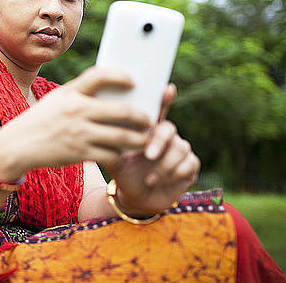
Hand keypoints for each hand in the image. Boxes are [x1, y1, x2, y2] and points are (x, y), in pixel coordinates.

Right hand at [0, 67, 151, 179]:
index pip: (101, 76)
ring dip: (139, 139)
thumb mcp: (57, 100)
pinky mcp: (80, 153)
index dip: (121, 76)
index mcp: (70, 93)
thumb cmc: (41, 120)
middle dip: (142, 118)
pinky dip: (120, 155)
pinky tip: (122, 153)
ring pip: (123, 136)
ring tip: (145, 139)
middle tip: (149, 120)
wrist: (16, 146)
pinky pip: (111, 154)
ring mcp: (79, 133)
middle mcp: (76, 110)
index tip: (133, 81)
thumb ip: (80, 94)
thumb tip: (111, 91)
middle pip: (123, 111)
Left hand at [106, 85, 199, 215]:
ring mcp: (180, 150)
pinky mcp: (190, 166)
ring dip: (164, 165)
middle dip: (159, 141)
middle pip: (169, 128)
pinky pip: (189, 164)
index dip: (165, 98)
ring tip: (148, 178)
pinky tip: (157, 181)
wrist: (135, 197)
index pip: (158, 110)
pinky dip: (173, 174)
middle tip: (148, 155)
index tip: (167, 89)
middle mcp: (167, 136)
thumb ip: (108, 142)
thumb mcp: (113, 157)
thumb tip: (95, 127)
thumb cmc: (124, 172)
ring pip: (180, 148)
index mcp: (149, 129)